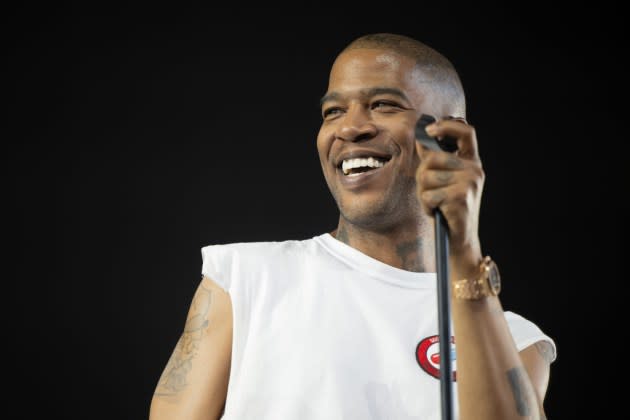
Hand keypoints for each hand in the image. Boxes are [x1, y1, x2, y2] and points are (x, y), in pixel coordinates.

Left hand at [415, 119, 483, 261]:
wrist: (460, 240)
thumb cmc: (448, 208)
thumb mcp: (444, 180)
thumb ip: (435, 160)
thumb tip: (422, 140)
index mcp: (472, 162)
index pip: (466, 132)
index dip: (447, 125)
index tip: (429, 130)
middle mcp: (474, 169)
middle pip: (432, 158)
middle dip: (422, 176)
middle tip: (430, 192)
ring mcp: (469, 183)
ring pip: (426, 177)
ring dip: (423, 193)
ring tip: (436, 203)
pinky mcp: (461, 198)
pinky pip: (428, 195)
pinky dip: (427, 206)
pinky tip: (437, 212)